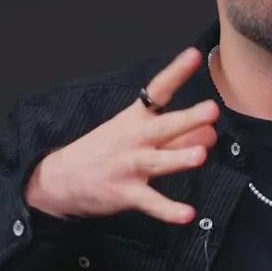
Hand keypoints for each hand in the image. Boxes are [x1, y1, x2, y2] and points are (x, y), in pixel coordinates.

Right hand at [25, 48, 219, 223]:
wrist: (60, 179)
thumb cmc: (105, 151)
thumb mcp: (134, 133)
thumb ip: (175, 134)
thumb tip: (211, 133)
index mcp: (135, 118)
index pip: (158, 90)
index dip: (176, 72)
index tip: (194, 55)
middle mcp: (133, 139)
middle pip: (163, 127)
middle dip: (187, 119)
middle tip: (211, 110)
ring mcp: (128, 166)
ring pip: (157, 162)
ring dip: (178, 158)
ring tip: (200, 156)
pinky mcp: (125, 194)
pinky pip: (151, 203)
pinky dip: (168, 210)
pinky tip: (188, 215)